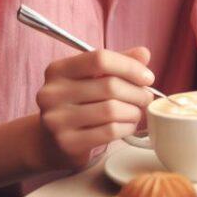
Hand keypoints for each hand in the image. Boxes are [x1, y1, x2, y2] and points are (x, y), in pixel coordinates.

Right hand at [32, 46, 154, 170]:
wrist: (50, 141)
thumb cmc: (78, 102)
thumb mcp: (93, 76)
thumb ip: (118, 62)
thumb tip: (144, 54)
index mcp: (58, 70)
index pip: (100, 59)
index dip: (130, 67)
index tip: (147, 77)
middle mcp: (52, 93)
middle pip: (109, 86)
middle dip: (137, 92)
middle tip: (146, 97)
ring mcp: (56, 120)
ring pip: (111, 110)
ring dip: (134, 111)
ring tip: (137, 112)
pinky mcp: (67, 143)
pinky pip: (109, 131)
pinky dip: (127, 127)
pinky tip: (128, 125)